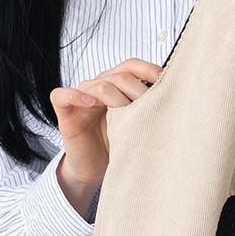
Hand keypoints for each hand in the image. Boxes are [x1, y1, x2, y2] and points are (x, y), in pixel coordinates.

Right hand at [49, 58, 162, 186]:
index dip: (149, 70)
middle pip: (120, 76)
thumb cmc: (117, 146)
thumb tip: (173, 93)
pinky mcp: (65, 112)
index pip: (131, 66)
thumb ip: (146, 107)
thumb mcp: (136, 123)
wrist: (95, 169)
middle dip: (139, 91)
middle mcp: (98, 87)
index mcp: (116, 85)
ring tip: (128, 114)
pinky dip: (76, 95)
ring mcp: (80, 97)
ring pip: (100, 85)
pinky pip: (62, 95)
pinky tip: (91, 103)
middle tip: (150, 109)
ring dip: (118, 98)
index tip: (166, 83)